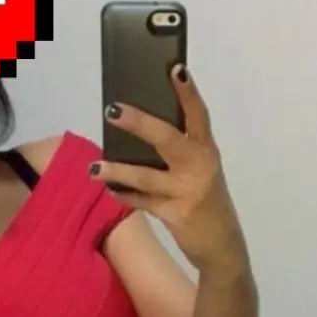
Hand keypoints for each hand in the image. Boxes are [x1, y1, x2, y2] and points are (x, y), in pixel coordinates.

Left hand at [90, 65, 248, 276]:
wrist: (222, 247)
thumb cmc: (206, 203)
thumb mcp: (200, 173)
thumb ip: (179, 154)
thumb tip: (138, 134)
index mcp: (206, 152)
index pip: (199, 116)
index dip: (188, 93)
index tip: (176, 69)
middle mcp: (199, 167)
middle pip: (167, 139)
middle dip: (139, 123)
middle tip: (113, 110)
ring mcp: (187, 192)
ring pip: (146, 177)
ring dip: (117, 171)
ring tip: (93, 168)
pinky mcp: (175, 215)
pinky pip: (142, 202)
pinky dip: (124, 196)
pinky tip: (109, 190)